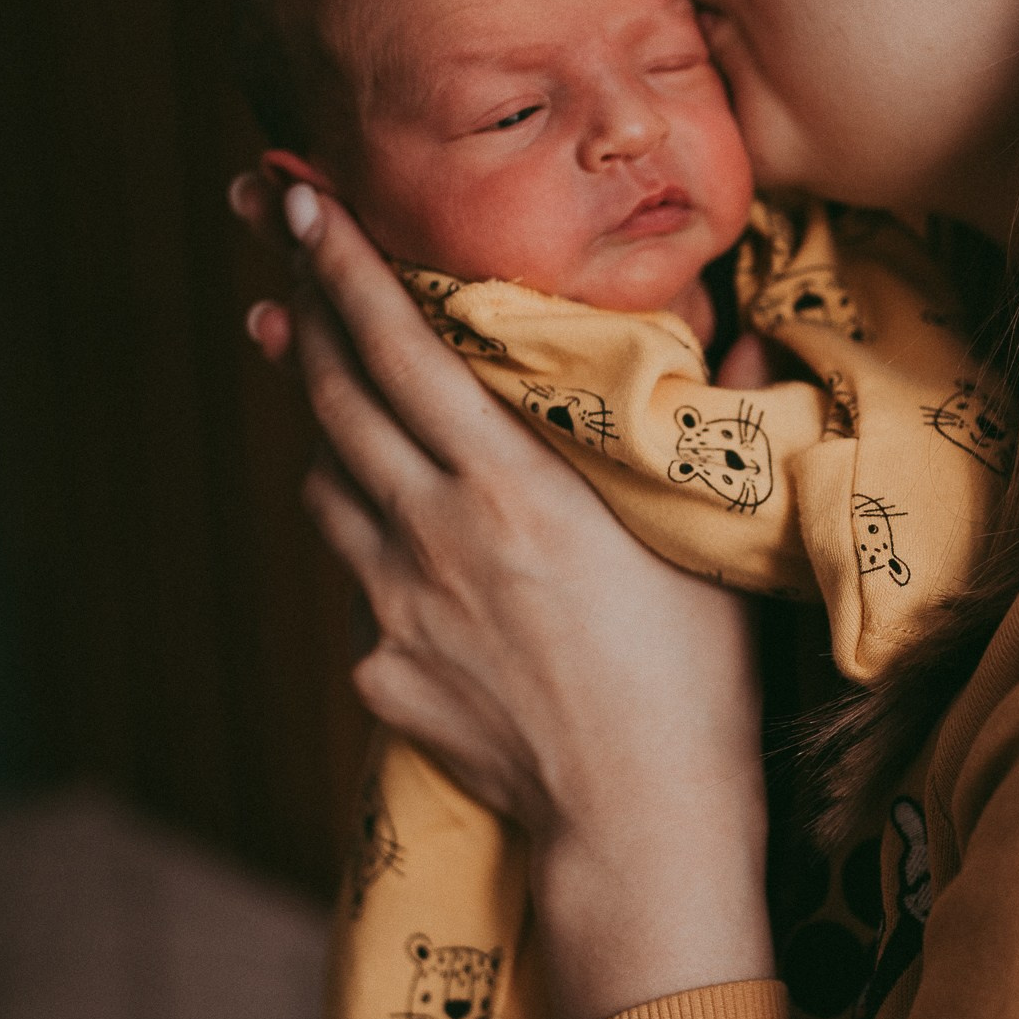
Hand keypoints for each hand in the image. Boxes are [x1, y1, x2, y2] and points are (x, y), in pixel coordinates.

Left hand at [234, 174, 774, 1018]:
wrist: (638, 821)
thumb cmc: (695, 677)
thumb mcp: (706, 535)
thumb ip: (708, 422)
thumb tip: (740, 334)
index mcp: (508, 481)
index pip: (399, 343)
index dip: (341, 263)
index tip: (298, 197)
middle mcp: (432, 530)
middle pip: (335, 397)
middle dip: (300, 309)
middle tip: (278, 247)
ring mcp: (396, 603)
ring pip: (327, 486)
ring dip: (319, 423)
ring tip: (312, 376)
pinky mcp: (383, 671)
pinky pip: (362, 587)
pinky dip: (372, 546)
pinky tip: (397, 544)